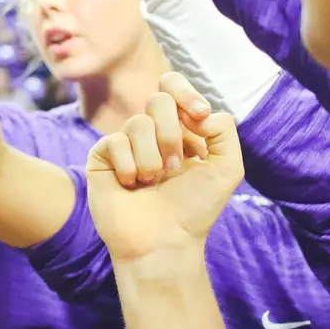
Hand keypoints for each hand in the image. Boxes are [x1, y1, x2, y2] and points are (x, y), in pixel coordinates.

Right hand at [85, 78, 240, 263]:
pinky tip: (131, 186)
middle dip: (172, 134)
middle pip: (158, 100)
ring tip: (152, 182)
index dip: (185, 93)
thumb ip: (224, 129)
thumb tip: (198, 111)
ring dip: (152, 158)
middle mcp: (151, 132)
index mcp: (179, 129)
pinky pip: (115, 142)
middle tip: (174, 167)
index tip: (198, 116)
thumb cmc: (194, 209)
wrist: (163, 242)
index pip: (173, 86)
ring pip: (137, 123)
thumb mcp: (227, 168)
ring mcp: (125, 142)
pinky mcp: (102, 156)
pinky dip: (130, 167)